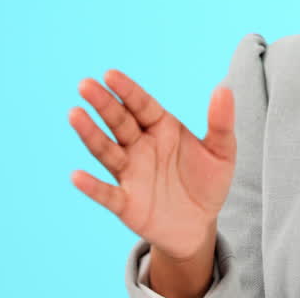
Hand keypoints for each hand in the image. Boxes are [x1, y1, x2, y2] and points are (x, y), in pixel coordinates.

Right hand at [69, 69, 235, 260]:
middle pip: (119, 122)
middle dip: (103, 104)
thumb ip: (221, 122)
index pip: (142, 105)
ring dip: (91, 135)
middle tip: (86, 85)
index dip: (127, 91)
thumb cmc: (207, 182)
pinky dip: (92, 187)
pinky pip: (107, 194)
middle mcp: (140, 147)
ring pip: (107, 151)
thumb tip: (224, 88)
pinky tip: (77, 176)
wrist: (199, 225)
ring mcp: (130, 174)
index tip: (110, 75)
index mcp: (161, 128)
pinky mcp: (126, 203)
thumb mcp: (222, 152)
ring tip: (75, 114)